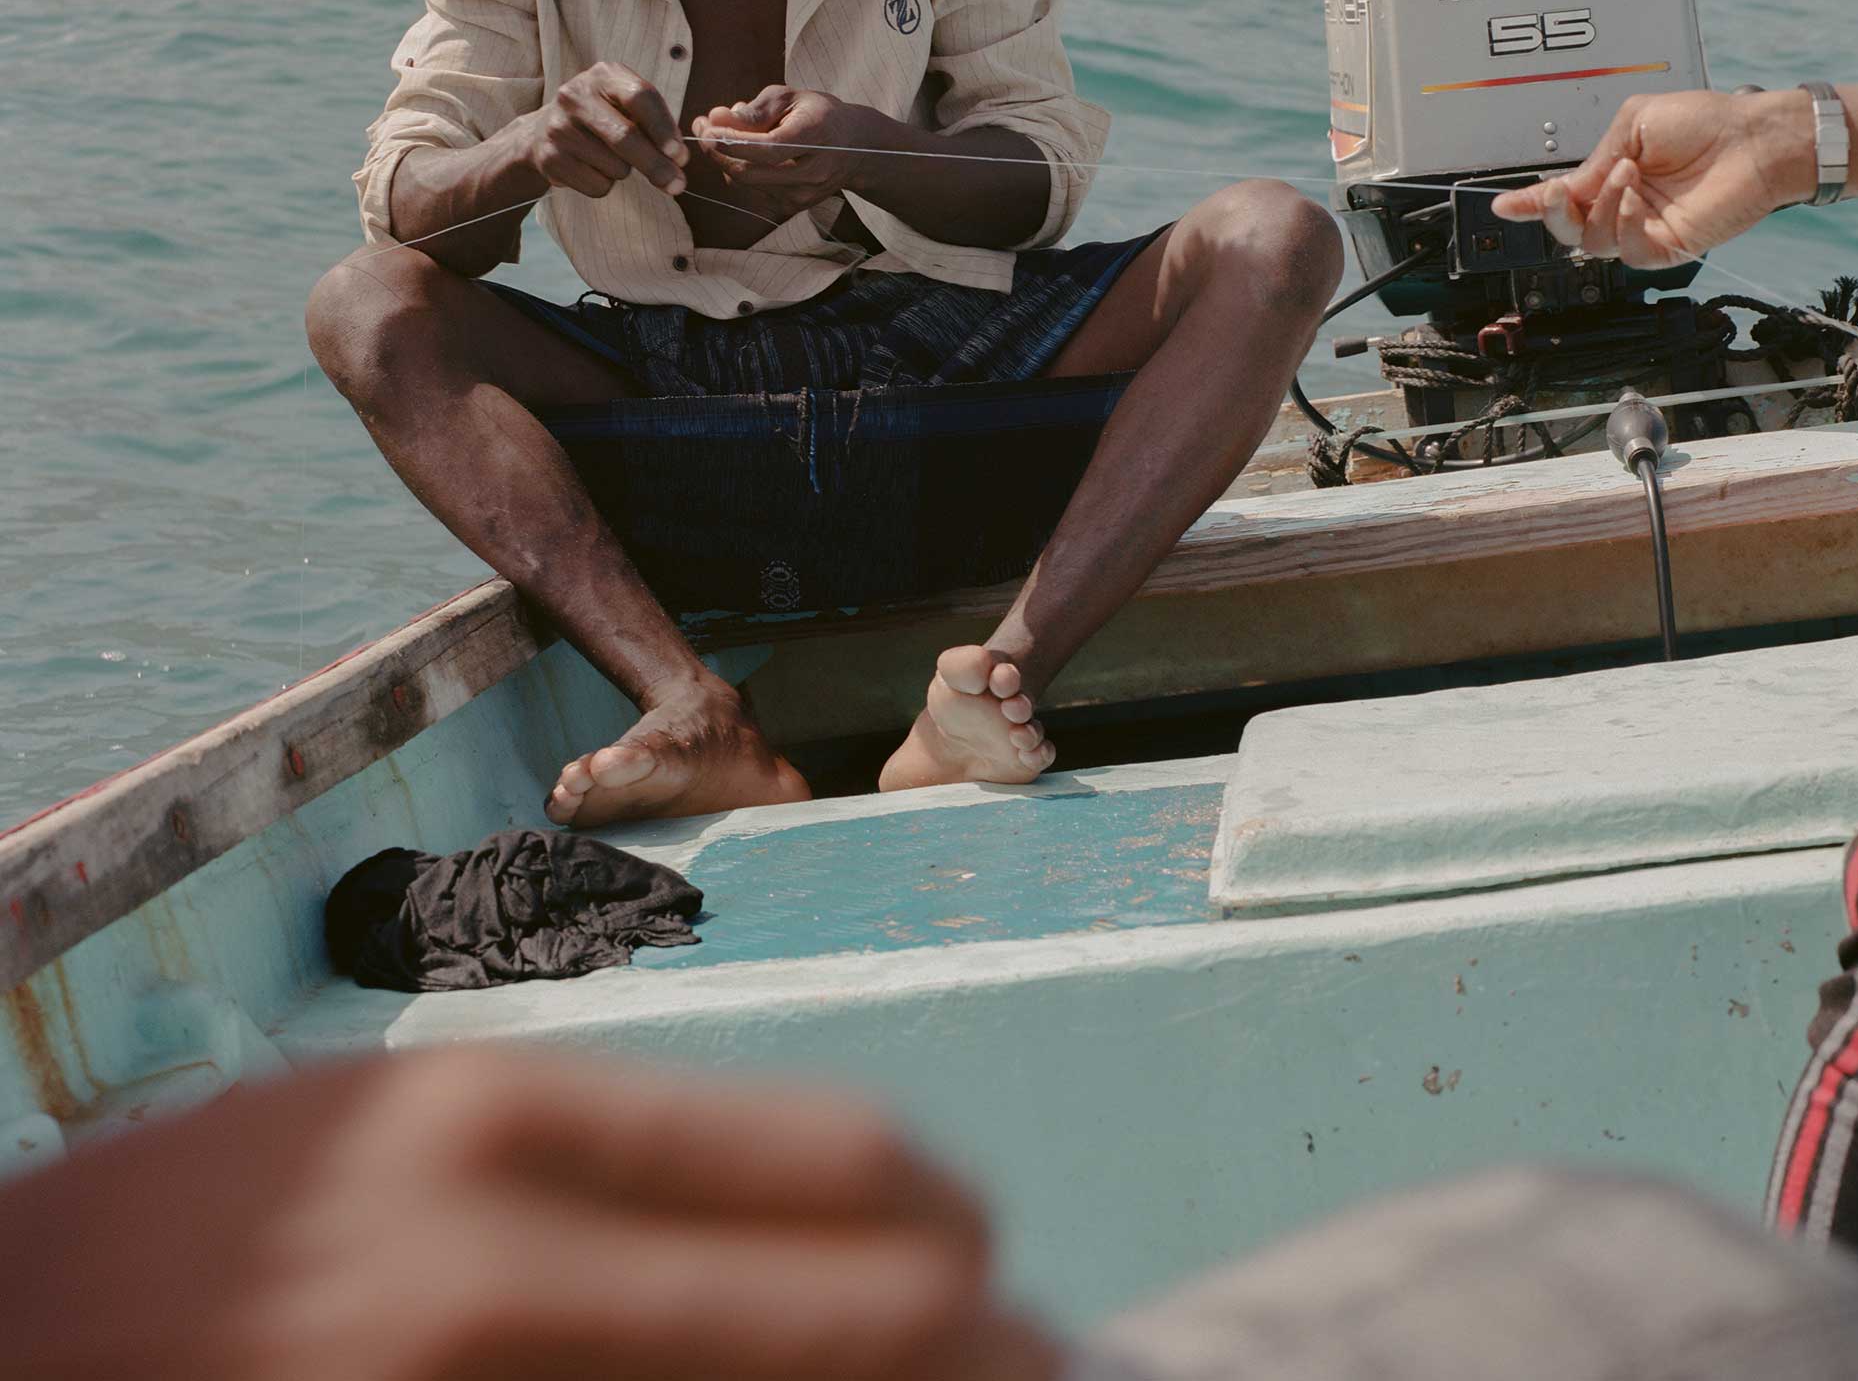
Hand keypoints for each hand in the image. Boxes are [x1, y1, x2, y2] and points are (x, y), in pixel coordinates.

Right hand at [6, 1051, 1064, 1380]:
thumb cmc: (192, 1236)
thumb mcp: (390, 1131)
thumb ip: (594, 1161)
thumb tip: (843, 1212)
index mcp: (498, 1125)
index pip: (838, 1165)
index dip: (948, 1223)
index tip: (986, 1253)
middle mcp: (496, 1275)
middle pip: (862, 1324)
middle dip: (980, 1356)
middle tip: (1040, 1366)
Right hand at [519, 60, 686, 200]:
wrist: (545, 129)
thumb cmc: (604, 116)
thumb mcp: (627, 104)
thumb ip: (655, 123)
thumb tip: (677, 158)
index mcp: (604, 75)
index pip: (640, 97)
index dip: (663, 128)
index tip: (679, 155)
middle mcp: (576, 96)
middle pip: (625, 136)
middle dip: (656, 165)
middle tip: (677, 184)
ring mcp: (559, 127)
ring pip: (614, 166)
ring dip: (625, 172)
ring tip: (612, 158)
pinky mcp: (549, 158)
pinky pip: (597, 185)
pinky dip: (606, 184)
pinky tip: (593, 168)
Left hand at [693, 86, 884, 223]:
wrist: (855, 148)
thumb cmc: (818, 114)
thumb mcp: (791, 98)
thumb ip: (754, 110)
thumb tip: (715, 119)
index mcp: (817, 136)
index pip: (770, 148)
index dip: (733, 141)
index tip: (706, 128)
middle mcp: (814, 172)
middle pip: (750, 171)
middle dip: (717, 150)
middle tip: (701, 126)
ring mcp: (804, 195)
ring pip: (745, 182)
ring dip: (725, 157)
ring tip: (728, 131)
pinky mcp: (793, 207)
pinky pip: (750, 189)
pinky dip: (739, 168)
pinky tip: (747, 150)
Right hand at [1490, 87, 1816, 267]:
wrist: (1751, 139)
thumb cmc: (1705, 122)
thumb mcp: (1634, 125)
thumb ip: (1595, 159)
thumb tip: (1564, 188)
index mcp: (1612, 174)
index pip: (1565, 196)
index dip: (1530, 203)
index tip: (1503, 206)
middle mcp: (1624, 205)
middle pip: (1569, 227)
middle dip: (1550, 212)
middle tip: (1553, 192)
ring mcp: (1644, 228)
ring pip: (1591, 242)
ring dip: (1599, 205)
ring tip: (1627, 172)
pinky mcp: (1667, 246)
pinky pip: (1626, 251)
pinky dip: (1621, 222)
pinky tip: (1635, 196)